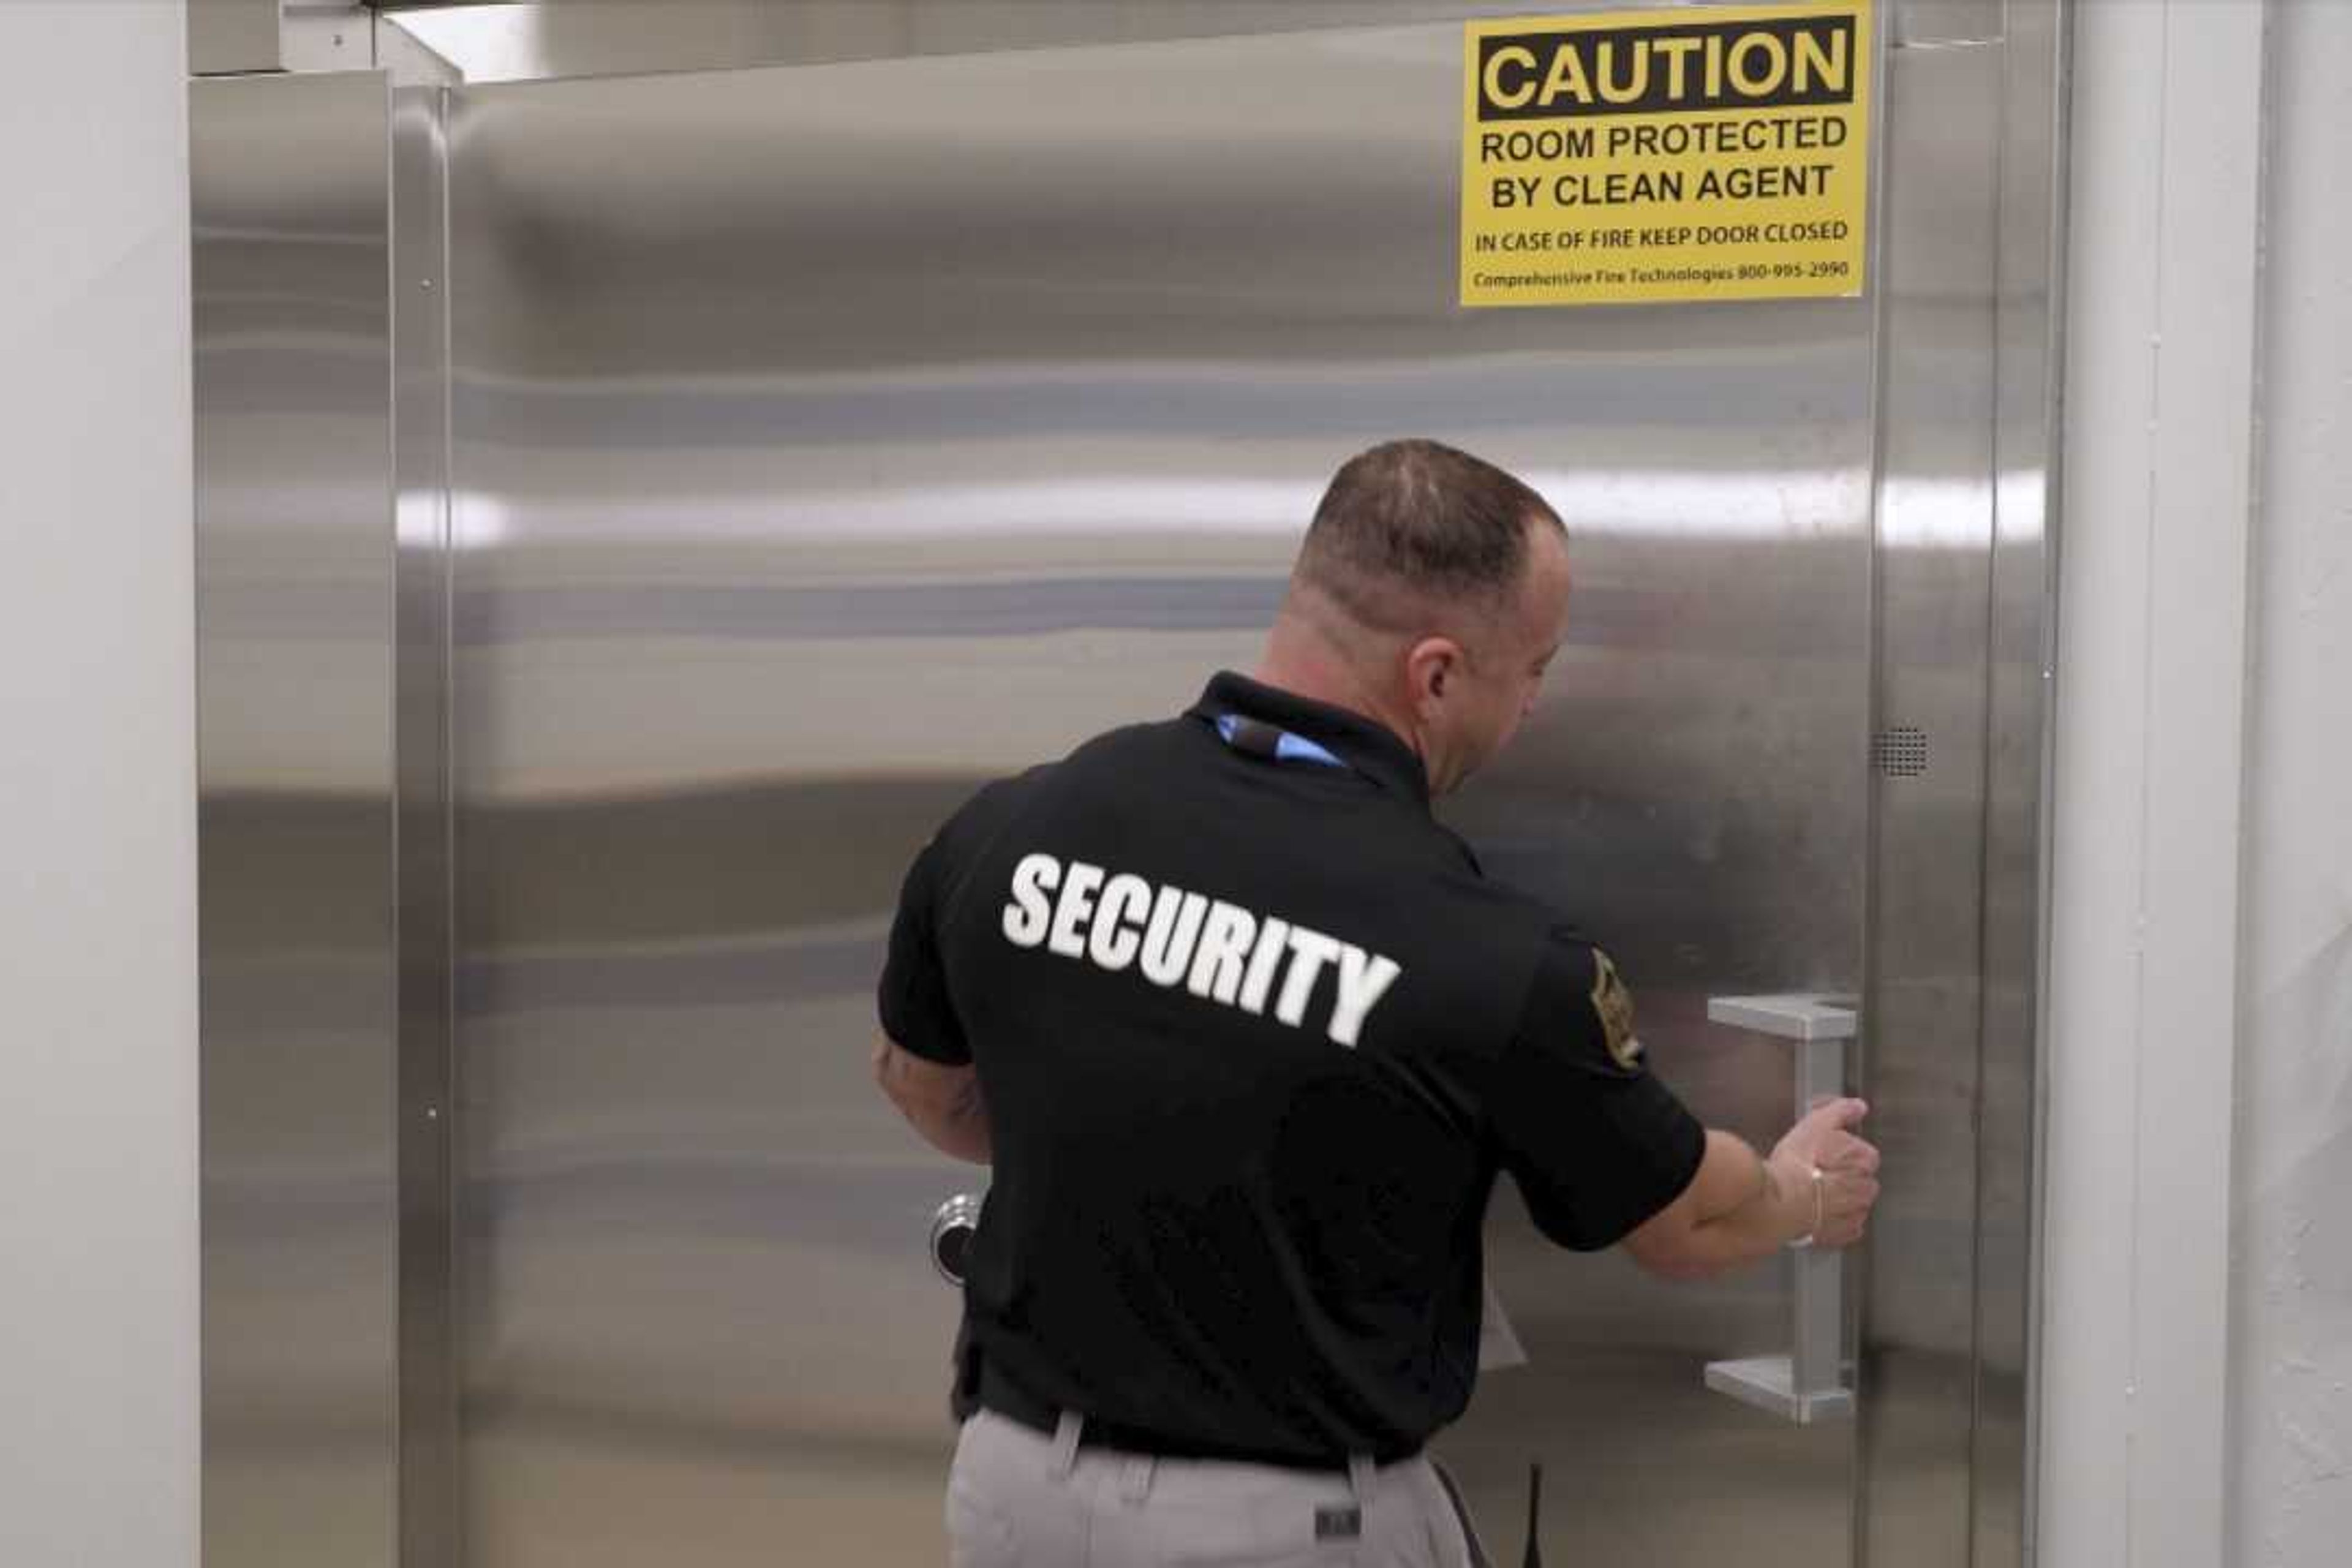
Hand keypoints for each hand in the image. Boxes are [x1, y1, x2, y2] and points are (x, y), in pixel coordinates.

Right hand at [1768, 1097, 1879, 1248]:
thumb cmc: (1796, 1164)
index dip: (1840, 1150)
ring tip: (1813, 1192)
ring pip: (1854, 1202)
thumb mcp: (1816, 1123)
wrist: (1781, 1203)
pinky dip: (1834, 1220)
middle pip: (1859, 1178)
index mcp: (1865, 1159)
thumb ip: (1841, 1111)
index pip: (1861, 1151)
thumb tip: (1858, 1106)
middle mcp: (1866, 1188)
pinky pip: (1845, 1226)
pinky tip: (1816, 1211)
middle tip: (1815, 1171)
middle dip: (1842, 1176)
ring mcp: (1856, 1213)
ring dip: (1840, 1198)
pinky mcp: (1843, 1234)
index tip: (1823, 1152)